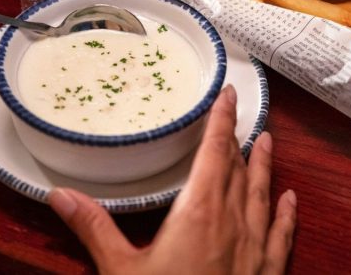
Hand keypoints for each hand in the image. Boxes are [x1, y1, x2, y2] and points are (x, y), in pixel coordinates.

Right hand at [50, 85, 296, 274]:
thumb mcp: (119, 271)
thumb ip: (93, 228)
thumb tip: (59, 194)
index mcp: (198, 213)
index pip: (214, 153)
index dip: (220, 121)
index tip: (229, 95)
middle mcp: (232, 223)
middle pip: (238, 169)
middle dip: (238, 139)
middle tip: (242, 114)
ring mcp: (254, 250)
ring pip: (263, 194)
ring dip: (264, 166)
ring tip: (268, 141)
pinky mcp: (266, 274)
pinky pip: (281, 235)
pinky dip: (286, 213)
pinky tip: (291, 199)